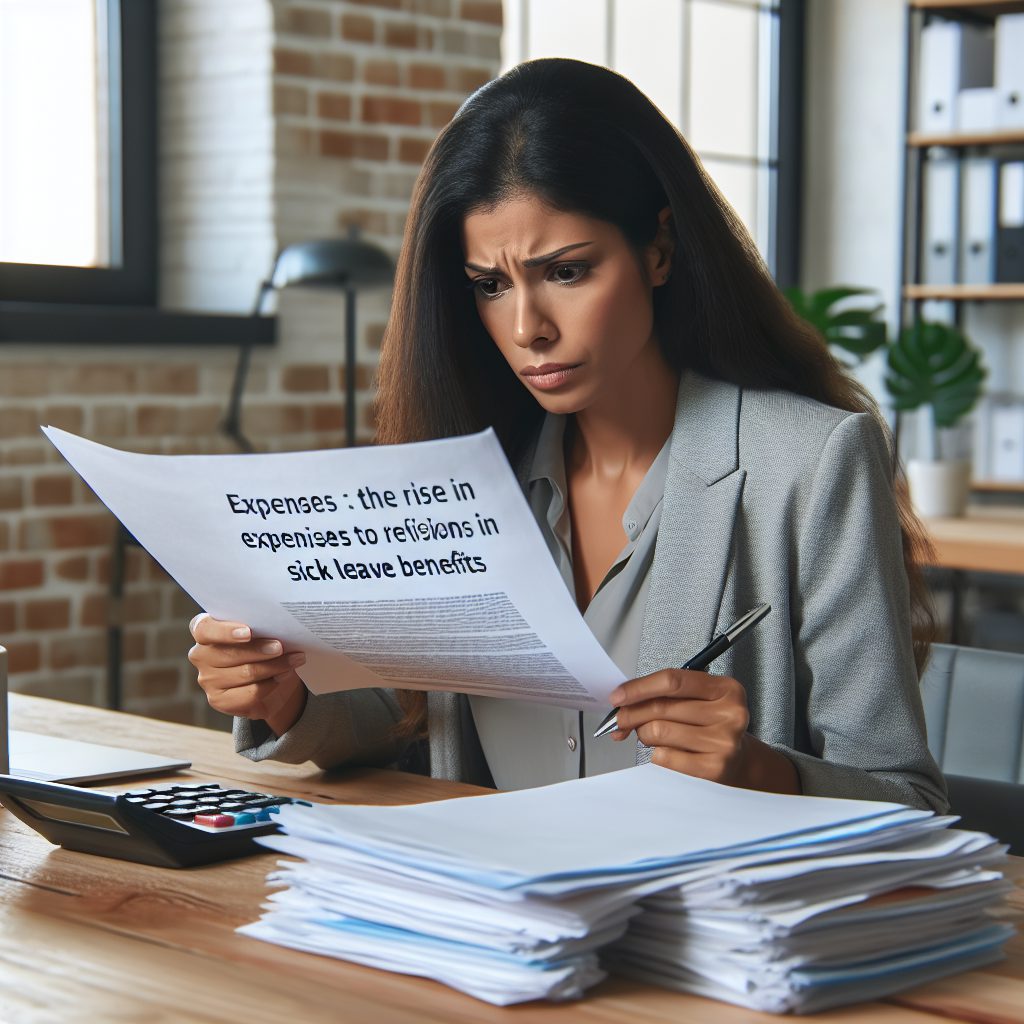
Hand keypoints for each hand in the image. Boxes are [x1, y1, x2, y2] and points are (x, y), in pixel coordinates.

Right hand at [188, 614, 307, 736]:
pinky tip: (284, 676)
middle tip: (281, 647)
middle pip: (229, 653)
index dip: (225, 631)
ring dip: (274, 666)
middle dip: (259, 650)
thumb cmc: (262, 644)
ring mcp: (207, 679)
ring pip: (245, 673)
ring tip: (294, 659)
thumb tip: (280, 628)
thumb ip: (261, 626)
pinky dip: (272, 683)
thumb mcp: (261, 630)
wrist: (269, 678)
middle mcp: (200, 654)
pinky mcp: (218, 700)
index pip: (204, 629)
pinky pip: (250, 693)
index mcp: (204, 630)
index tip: (248, 632)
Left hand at [609, 670, 799, 792]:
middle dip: (631, 713)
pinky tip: (665, 750)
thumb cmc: (711, 724)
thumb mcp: (698, 699)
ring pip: (659, 731)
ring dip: (644, 734)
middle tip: (619, 720)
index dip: (639, 688)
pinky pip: (665, 757)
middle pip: (662, 707)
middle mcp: (729, 713)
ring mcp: (724, 741)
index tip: (618, 696)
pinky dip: (656, 753)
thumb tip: (622, 703)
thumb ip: (664, 695)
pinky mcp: (715, 768)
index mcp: (725, 688)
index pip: (672, 681)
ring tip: (650, 735)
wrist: (740, 759)